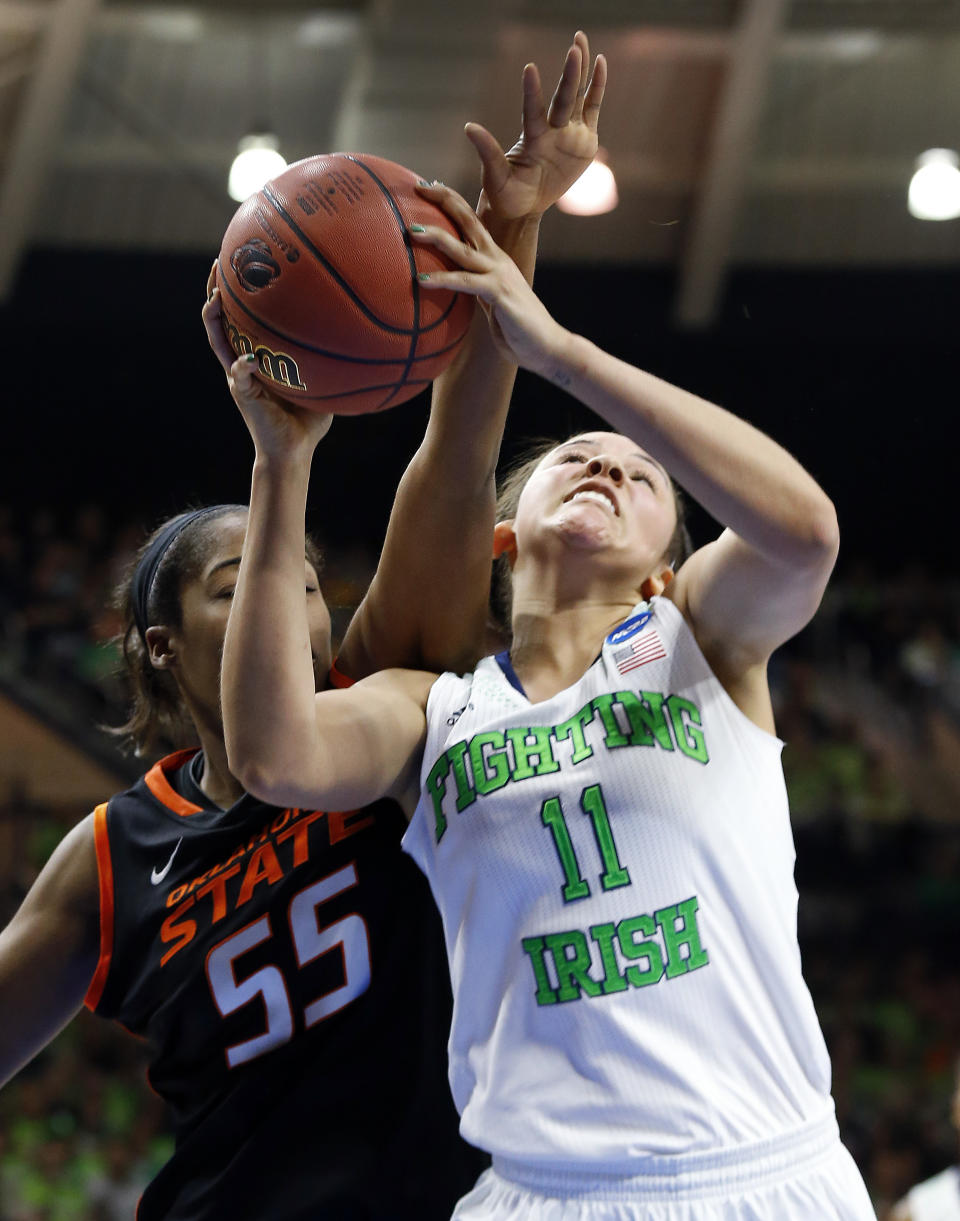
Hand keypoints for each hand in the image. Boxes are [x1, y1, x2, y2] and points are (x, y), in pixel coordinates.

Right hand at [202, 262, 332, 459]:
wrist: (293, 450)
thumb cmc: (308, 420)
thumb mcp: (321, 381)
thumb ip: (329, 360)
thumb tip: (358, 335)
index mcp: (257, 356)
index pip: (242, 318)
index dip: (239, 291)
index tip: (243, 262)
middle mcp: (243, 362)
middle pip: (220, 320)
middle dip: (215, 290)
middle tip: (220, 262)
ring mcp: (239, 377)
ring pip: (217, 341)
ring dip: (214, 318)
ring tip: (216, 295)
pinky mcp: (243, 395)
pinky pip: (239, 376)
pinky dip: (242, 366)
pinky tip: (249, 357)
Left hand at [411, 186, 567, 375]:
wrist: (548, 348)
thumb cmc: (518, 332)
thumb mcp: (491, 305)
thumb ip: (474, 291)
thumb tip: (451, 289)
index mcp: (495, 260)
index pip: (472, 224)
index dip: (452, 204)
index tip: (428, 189)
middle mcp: (497, 261)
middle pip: (469, 221)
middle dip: (445, 201)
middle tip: (418, 186)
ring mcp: (500, 274)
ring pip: (463, 248)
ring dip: (437, 237)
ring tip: (411, 231)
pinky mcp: (500, 293)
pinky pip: (466, 282)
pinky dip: (444, 279)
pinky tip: (421, 280)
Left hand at [466, 30, 605, 220]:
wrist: (523, 206)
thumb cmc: (506, 193)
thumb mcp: (495, 177)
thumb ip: (488, 152)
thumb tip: (468, 127)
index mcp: (532, 139)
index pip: (533, 111)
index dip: (532, 92)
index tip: (529, 69)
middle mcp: (551, 130)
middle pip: (563, 97)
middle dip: (569, 73)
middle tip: (574, 44)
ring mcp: (569, 132)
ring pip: (577, 95)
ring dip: (580, 69)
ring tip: (580, 40)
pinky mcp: (585, 140)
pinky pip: (593, 108)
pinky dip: (597, 86)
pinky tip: (599, 61)